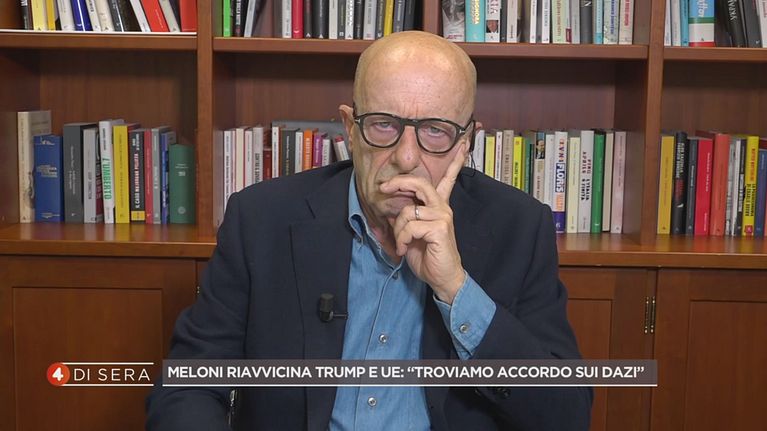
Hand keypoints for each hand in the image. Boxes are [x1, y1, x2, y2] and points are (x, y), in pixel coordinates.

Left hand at [379, 144, 467, 303]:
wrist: (442, 277)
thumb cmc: (427, 255)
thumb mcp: (411, 232)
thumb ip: (406, 216)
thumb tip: (391, 208)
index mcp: (438, 206)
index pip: (448, 178)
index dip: (456, 161)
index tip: (463, 143)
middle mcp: (442, 207)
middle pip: (419, 183)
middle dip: (398, 182)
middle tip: (383, 188)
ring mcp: (443, 216)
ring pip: (408, 210)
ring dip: (398, 229)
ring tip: (401, 243)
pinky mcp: (439, 227)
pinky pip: (410, 225)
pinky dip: (402, 238)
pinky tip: (405, 249)